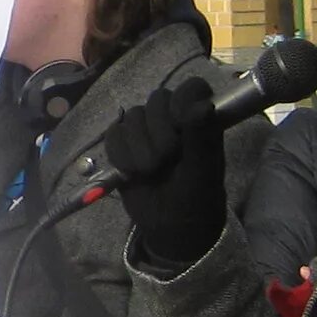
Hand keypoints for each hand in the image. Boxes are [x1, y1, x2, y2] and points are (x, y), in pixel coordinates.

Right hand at [102, 76, 227, 271]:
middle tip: (167, 158)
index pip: (192, 87)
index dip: (182, 100)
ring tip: (150, 171)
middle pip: (157, 99)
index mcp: (200, 121)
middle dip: (158, 131)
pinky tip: (132, 172)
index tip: (181, 123)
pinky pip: (114, 133)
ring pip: (133, 116)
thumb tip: (202, 105)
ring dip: (139, 147)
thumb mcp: (202, 172)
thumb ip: (202, 137)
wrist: (169, 229)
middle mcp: (173, 120)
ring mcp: (146, 132)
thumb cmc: (195, 200)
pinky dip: (121, 154)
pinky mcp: (123, 145)